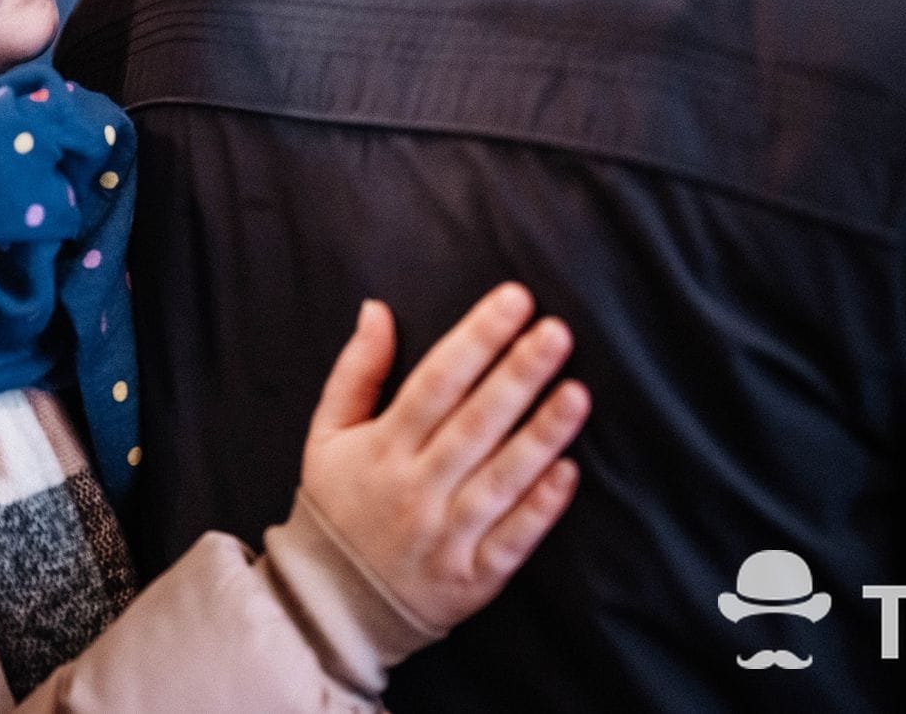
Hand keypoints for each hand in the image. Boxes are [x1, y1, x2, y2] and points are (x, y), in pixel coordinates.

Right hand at [298, 282, 589, 635]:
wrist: (332, 603)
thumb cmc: (338, 504)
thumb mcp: (327, 434)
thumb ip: (356, 370)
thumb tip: (377, 309)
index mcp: (383, 448)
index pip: (436, 382)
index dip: (477, 339)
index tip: (515, 300)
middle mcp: (415, 488)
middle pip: (474, 424)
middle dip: (518, 374)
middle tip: (557, 332)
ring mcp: (445, 535)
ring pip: (500, 478)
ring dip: (541, 435)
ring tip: (577, 392)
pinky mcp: (471, 577)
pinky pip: (511, 539)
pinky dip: (540, 507)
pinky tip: (570, 472)